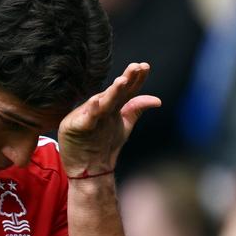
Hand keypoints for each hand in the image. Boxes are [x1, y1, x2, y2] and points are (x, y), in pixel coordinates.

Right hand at [58, 62, 160, 177]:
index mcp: (113, 106)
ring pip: (103, 103)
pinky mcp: (77, 127)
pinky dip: (91, 110)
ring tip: (121, 81)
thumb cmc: (104, 145)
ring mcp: (89, 116)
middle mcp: (101, 108)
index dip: (136, 79)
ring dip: (112, 92)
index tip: (145, 66)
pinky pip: (87, 119)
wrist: (89, 168)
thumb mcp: (124, 124)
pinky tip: (96, 101)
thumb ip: (136, 109)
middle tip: (135, 67)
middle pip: (115, 93)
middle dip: (125, 80)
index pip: (126, 90)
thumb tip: (157, 100)